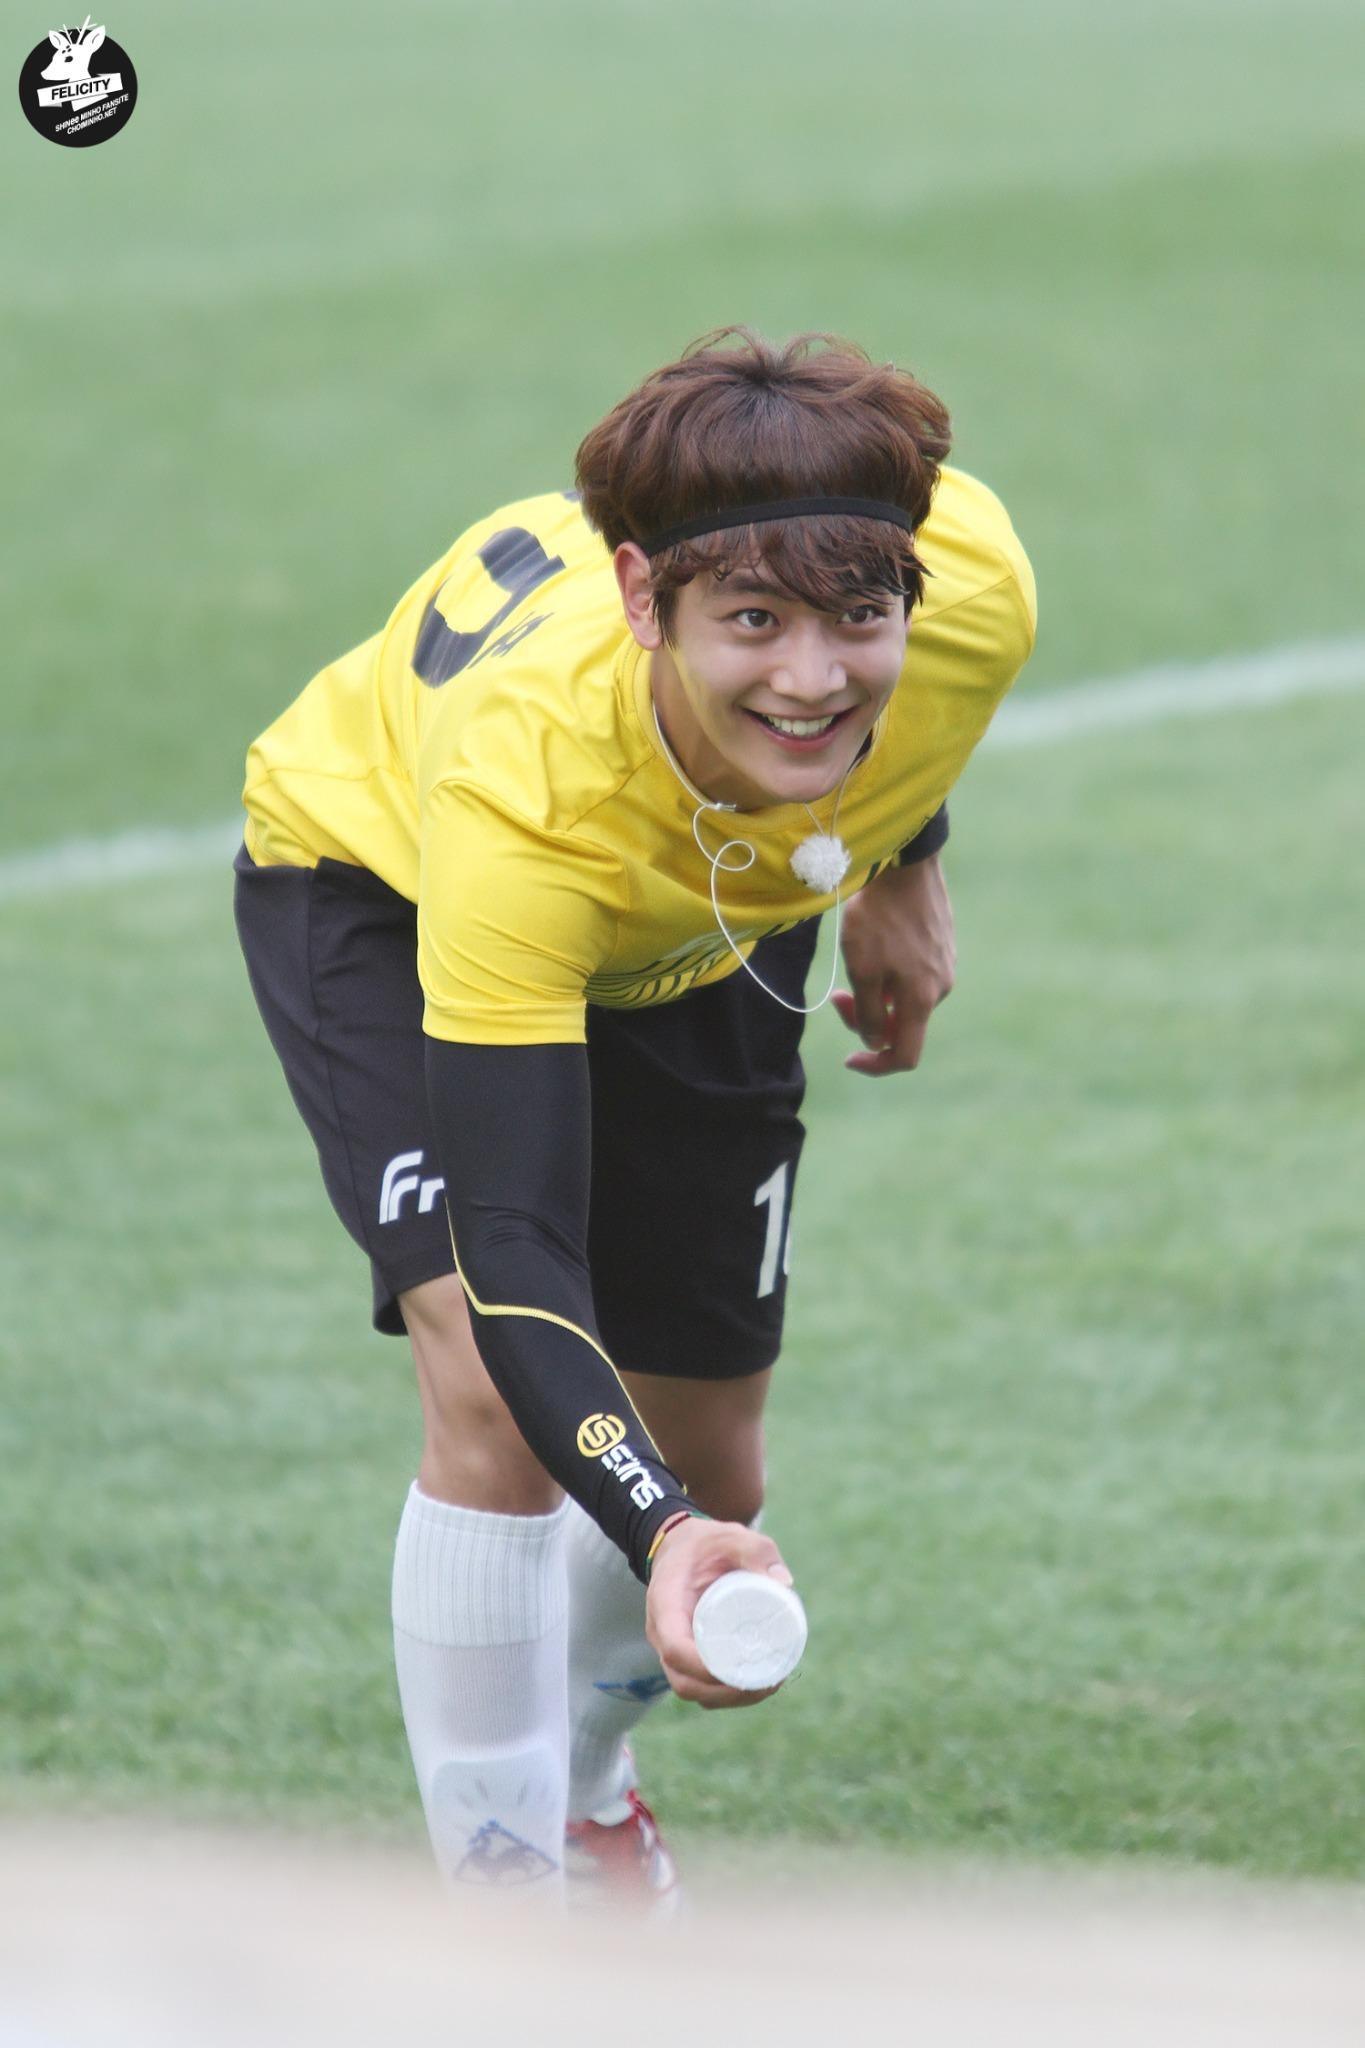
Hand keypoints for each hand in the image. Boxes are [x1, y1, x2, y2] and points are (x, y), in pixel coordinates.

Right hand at [645, 1517, 795, 1708]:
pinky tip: (755, 1687)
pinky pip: (697, 1684)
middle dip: (724, 1693)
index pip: (675, 1648)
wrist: (681, 1546)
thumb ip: (757, 1550)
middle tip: (767, 1682)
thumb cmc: (707, 1543)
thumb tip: (785, 1584)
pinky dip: (723, 1694)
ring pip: (690, 1688)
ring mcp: (670, 1645)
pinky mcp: (684, 1653)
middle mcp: (661, 1631)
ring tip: (767, 1686)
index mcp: (665, 1603)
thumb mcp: (731, 1537)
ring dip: (726, 1698)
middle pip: (683, 1680)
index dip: (704, 1668)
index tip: (741, 1669)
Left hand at [832, 852, 954, 1076]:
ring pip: (905, 998)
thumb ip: (868, 1014)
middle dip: (866, 1018)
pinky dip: (890, 972)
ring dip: (876, 992)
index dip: (876, 1066)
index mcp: (922, 1000)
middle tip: (836, 995)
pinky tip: (875, 943)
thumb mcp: (862, 969)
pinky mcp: (943, 944)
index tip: (850, 1058)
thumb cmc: (878, 917)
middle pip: (901, 1026)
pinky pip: (913, 974)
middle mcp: (941, 988)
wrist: (906, 862)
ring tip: (856, 957)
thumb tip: (876, 1044)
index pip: (906, 1056)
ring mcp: (946, 964)